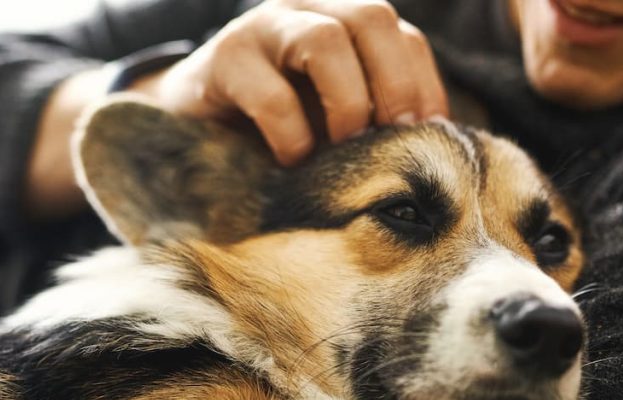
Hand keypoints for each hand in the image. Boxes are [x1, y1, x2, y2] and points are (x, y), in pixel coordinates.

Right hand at [141, 0, 448, 164]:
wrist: (189, 127)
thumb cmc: (274, 128)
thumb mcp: (332, 119)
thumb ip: (374, 117)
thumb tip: (432, 147)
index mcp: (343, 22)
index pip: (404, 37)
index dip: (424, 87)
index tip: (428, 138)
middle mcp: (307, 11)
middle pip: (373, 18)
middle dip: (394, 85)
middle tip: (392, 139)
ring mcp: (264, 28)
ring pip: (326, 40)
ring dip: (347, 103)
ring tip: (342, 149)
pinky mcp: (223, 58)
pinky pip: (272, 94)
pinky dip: (294, 136)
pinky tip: (293, 162)